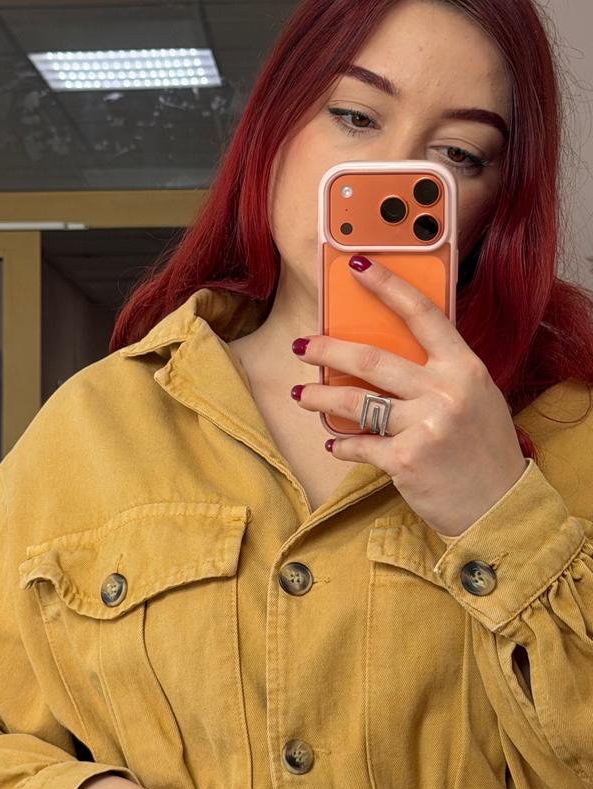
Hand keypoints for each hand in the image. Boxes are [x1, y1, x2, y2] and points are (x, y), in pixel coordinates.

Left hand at [291, 254, 526, 537]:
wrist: (499, 506)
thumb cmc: (483, 450)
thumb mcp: (475, 399)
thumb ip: (439, 375)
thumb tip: (385, 355)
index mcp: (465, 368)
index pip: (422, 315)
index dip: (387, 286)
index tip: (356, 267)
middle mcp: (446, 391)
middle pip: (372, 358)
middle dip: (328, 350)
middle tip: (303, 347)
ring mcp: (426, 425)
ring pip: (355, 401)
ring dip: (321, 398)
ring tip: (303, 396)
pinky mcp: (406, 459)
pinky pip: (360, 444)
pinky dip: (343, 445)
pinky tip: (335, 443)